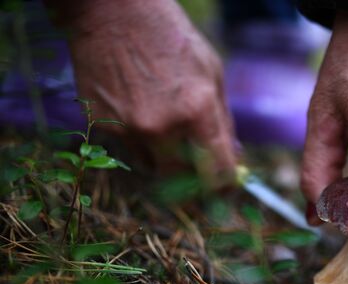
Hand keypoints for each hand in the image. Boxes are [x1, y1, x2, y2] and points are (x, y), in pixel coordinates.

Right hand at [55, 0, 235, 172]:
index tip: (227, 190)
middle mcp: (163, 126)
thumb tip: (233, 156)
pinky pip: (130, 150)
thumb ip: (223, 121)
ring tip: (168, 132)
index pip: (218, 171)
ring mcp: (130, 128)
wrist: (113, 14)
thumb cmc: (171, 38)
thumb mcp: (212, 72)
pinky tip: (141, 114)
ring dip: (166, 161)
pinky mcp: (104, 126)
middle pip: (184, 179)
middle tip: (199, 173)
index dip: (225, 186)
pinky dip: (141, 143)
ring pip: (154, 168)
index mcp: (198, 110)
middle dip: (194, 180)